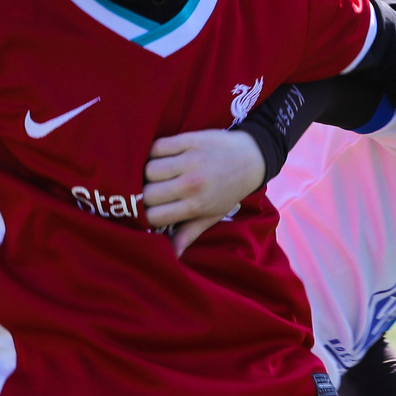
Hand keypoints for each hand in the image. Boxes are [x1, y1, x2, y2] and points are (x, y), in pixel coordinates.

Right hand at [143, 128, 263, 255]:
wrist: (251, 157)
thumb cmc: (229, 190)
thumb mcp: (213, 215)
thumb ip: (189, 233)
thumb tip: (173, 255)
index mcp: (197, 205)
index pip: (155, 215)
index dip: (147, 215)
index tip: (149, 211)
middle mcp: (192, 184)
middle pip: (148, 193)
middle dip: (144, 195)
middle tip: (150, 193)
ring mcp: (190, 160)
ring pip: (149, 169)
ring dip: (147, 173)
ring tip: (155, 175)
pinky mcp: (189, 140)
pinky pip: (157, 146)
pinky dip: (153, 152)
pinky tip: (160, 158)